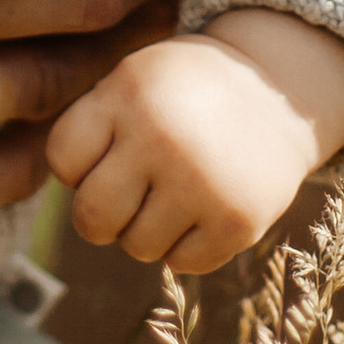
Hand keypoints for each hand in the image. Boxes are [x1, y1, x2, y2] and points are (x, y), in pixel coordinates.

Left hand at [44, 10, 343, 276]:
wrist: (280, 94)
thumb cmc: (185, 94)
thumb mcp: (134, 80)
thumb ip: (92, 130)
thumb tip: (74, 209)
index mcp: (127, 94)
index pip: (62, 160)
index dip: (77, 166)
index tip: (106, 155)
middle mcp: (161, 138)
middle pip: (91, 216)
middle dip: (102, 216)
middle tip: (127, 197)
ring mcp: (201, 183)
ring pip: (136, 247)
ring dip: (147, 231)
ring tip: (173, 195)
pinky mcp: (237, 222)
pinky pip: (181, 263)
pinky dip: (186, 246)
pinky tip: (203, 210)